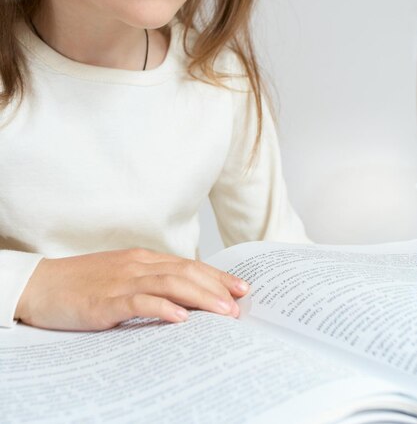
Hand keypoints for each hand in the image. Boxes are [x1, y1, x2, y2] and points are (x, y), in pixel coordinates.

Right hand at [14, 248, 249, 330]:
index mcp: (141, 259)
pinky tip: (181, 318)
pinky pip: (140, 301)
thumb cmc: (81, 284)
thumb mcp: (120, 277)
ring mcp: (122, 281)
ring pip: (170, 284)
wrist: (41, 285)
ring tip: (223, 312)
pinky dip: (164, 308)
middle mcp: (137, 265)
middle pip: (185, 272)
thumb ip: (148, 283)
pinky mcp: (106, 301)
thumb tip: (181, 300)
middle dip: (217, 287)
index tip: (240, 287)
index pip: (187, 265)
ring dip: (201, 297)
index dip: (216, 276)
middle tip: (240, 303)